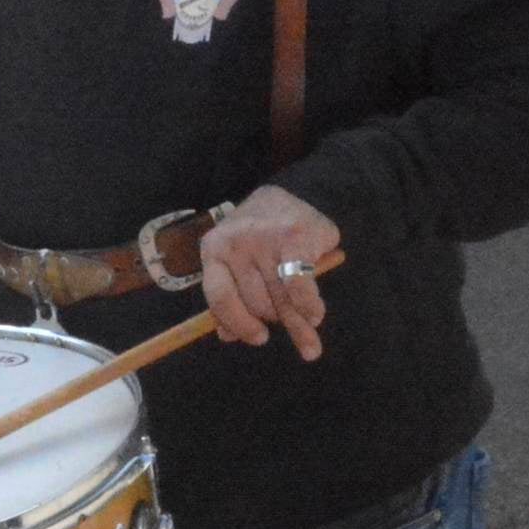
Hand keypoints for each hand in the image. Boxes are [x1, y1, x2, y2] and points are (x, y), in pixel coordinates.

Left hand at [197, 186, 342, 359]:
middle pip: (255, 302)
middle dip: (274, 317)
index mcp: (214, 248)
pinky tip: (314, 315)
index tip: (259, 338)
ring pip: (280, 299)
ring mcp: (265, 240)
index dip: (238, 322)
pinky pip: (300, 288)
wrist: (299, 191)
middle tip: (289, 322)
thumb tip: (228, 336)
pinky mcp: (295, 238)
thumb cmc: (263, 234)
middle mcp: (237, 243)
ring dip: (297, 319)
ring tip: (309, 327)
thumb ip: (229, 297)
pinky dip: (309, 306)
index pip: (219, 296)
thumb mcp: (237, 259)